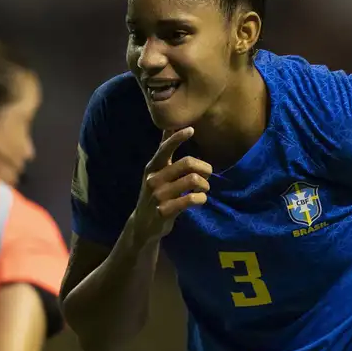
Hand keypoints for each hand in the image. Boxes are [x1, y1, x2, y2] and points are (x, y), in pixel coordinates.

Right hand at [130, 127, 211, 243]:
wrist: (143, 225)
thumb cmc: (155, 194)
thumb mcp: (155, 172)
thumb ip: (164, 151)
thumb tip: (169, 126)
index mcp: (152, 167)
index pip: (165, 148)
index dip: (178, 138)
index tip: (191, 130)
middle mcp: (154, 179)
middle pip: (187, 163)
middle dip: (204, 167)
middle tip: (208, 174)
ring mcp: (158, 196)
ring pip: (192, 180)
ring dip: (205, 184)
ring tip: (204, 189)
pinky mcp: (164, 211)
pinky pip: (190, 199)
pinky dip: (201, 198)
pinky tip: (200, 199)